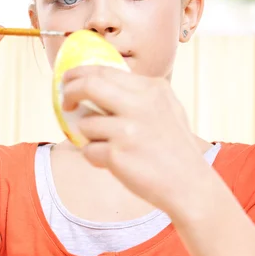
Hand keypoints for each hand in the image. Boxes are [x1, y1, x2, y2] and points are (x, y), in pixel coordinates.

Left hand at [62, 65, 207, 216]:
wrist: (189, 185)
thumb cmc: (175, 149)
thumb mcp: (167, 109)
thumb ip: (139, 94)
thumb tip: (99, 82)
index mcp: (152, 89)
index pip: (104, 70)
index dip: (79, 74)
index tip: (69, 81)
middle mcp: (140, 104)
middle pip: (88, 85)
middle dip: (69, 92)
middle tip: (65, 102)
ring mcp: (127, 130)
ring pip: (86, 124)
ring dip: (90, 137)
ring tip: (110, 147)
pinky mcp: (117, 154)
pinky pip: (89, 150)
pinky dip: (95, 158)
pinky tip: (115, 164)